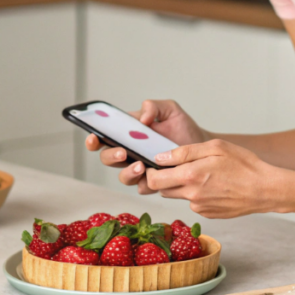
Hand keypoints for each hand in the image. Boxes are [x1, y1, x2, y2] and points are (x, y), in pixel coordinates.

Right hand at [85, 99, 208, 193]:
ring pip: (123, 176)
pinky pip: (143, 187)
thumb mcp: (170, 110)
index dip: (94, 139)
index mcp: (128, 134)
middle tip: (124, 152)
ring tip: (141, 166)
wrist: (201, 146)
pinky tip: (154, 176)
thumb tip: (143, 117)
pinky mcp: (152, 182)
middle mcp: (130, 153)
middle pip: (107, 158)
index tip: (94, 137)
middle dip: (111, 156)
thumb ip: (154, 106)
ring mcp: (140, 169)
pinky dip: (146, 183)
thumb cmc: (182, 127)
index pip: (104, 137)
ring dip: (128, 172)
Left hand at [145, 139, 287, 217]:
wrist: (265, 190)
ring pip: (180, 196)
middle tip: (180, 167)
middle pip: (163, 190)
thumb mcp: (215, 147)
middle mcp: (191, 196)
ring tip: (204, 175)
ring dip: (183, 186)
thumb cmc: (244, 164)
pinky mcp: (208, 214)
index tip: (156, 165)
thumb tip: (160, 158)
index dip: (151, 172)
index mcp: (190, 176)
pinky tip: (215, 186)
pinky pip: (194, 203)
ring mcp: (200, 208)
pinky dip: (198, 194)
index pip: (154, 181)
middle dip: (166, 178)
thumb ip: (184, 152)